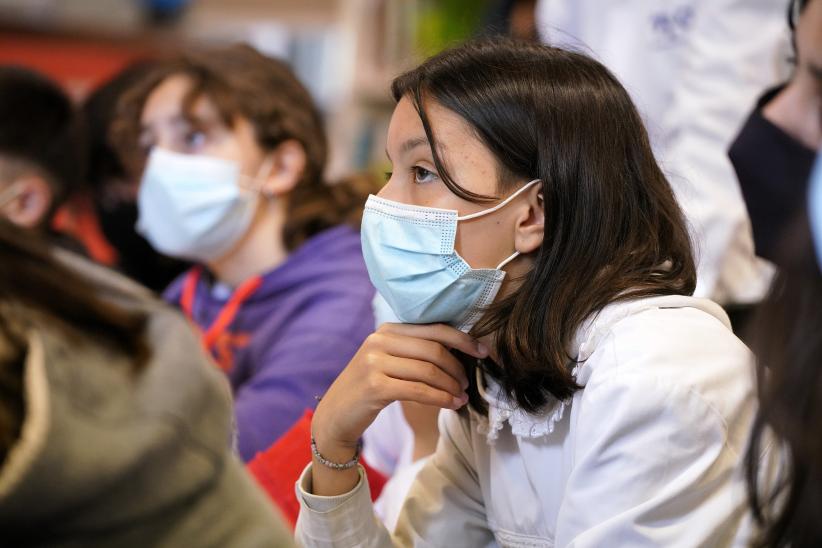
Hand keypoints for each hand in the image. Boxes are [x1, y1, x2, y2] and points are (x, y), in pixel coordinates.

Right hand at [309, 323, 487, 495]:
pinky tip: (451, 404)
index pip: (434, 329)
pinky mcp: (375, 386)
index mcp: (386, 330)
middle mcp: (379, 341)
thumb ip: (413, 351)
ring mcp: (374, 362)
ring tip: (462, 397)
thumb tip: (459, 350)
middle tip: (467, 384)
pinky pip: (419, 391)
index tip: (483, 352)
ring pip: (429, 370)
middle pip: (434, 349)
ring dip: (451, 386)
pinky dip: (441, 398)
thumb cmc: (368, 390)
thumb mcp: (387, 362)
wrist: (334, 416)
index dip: (463, 339)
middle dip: (458, 367)